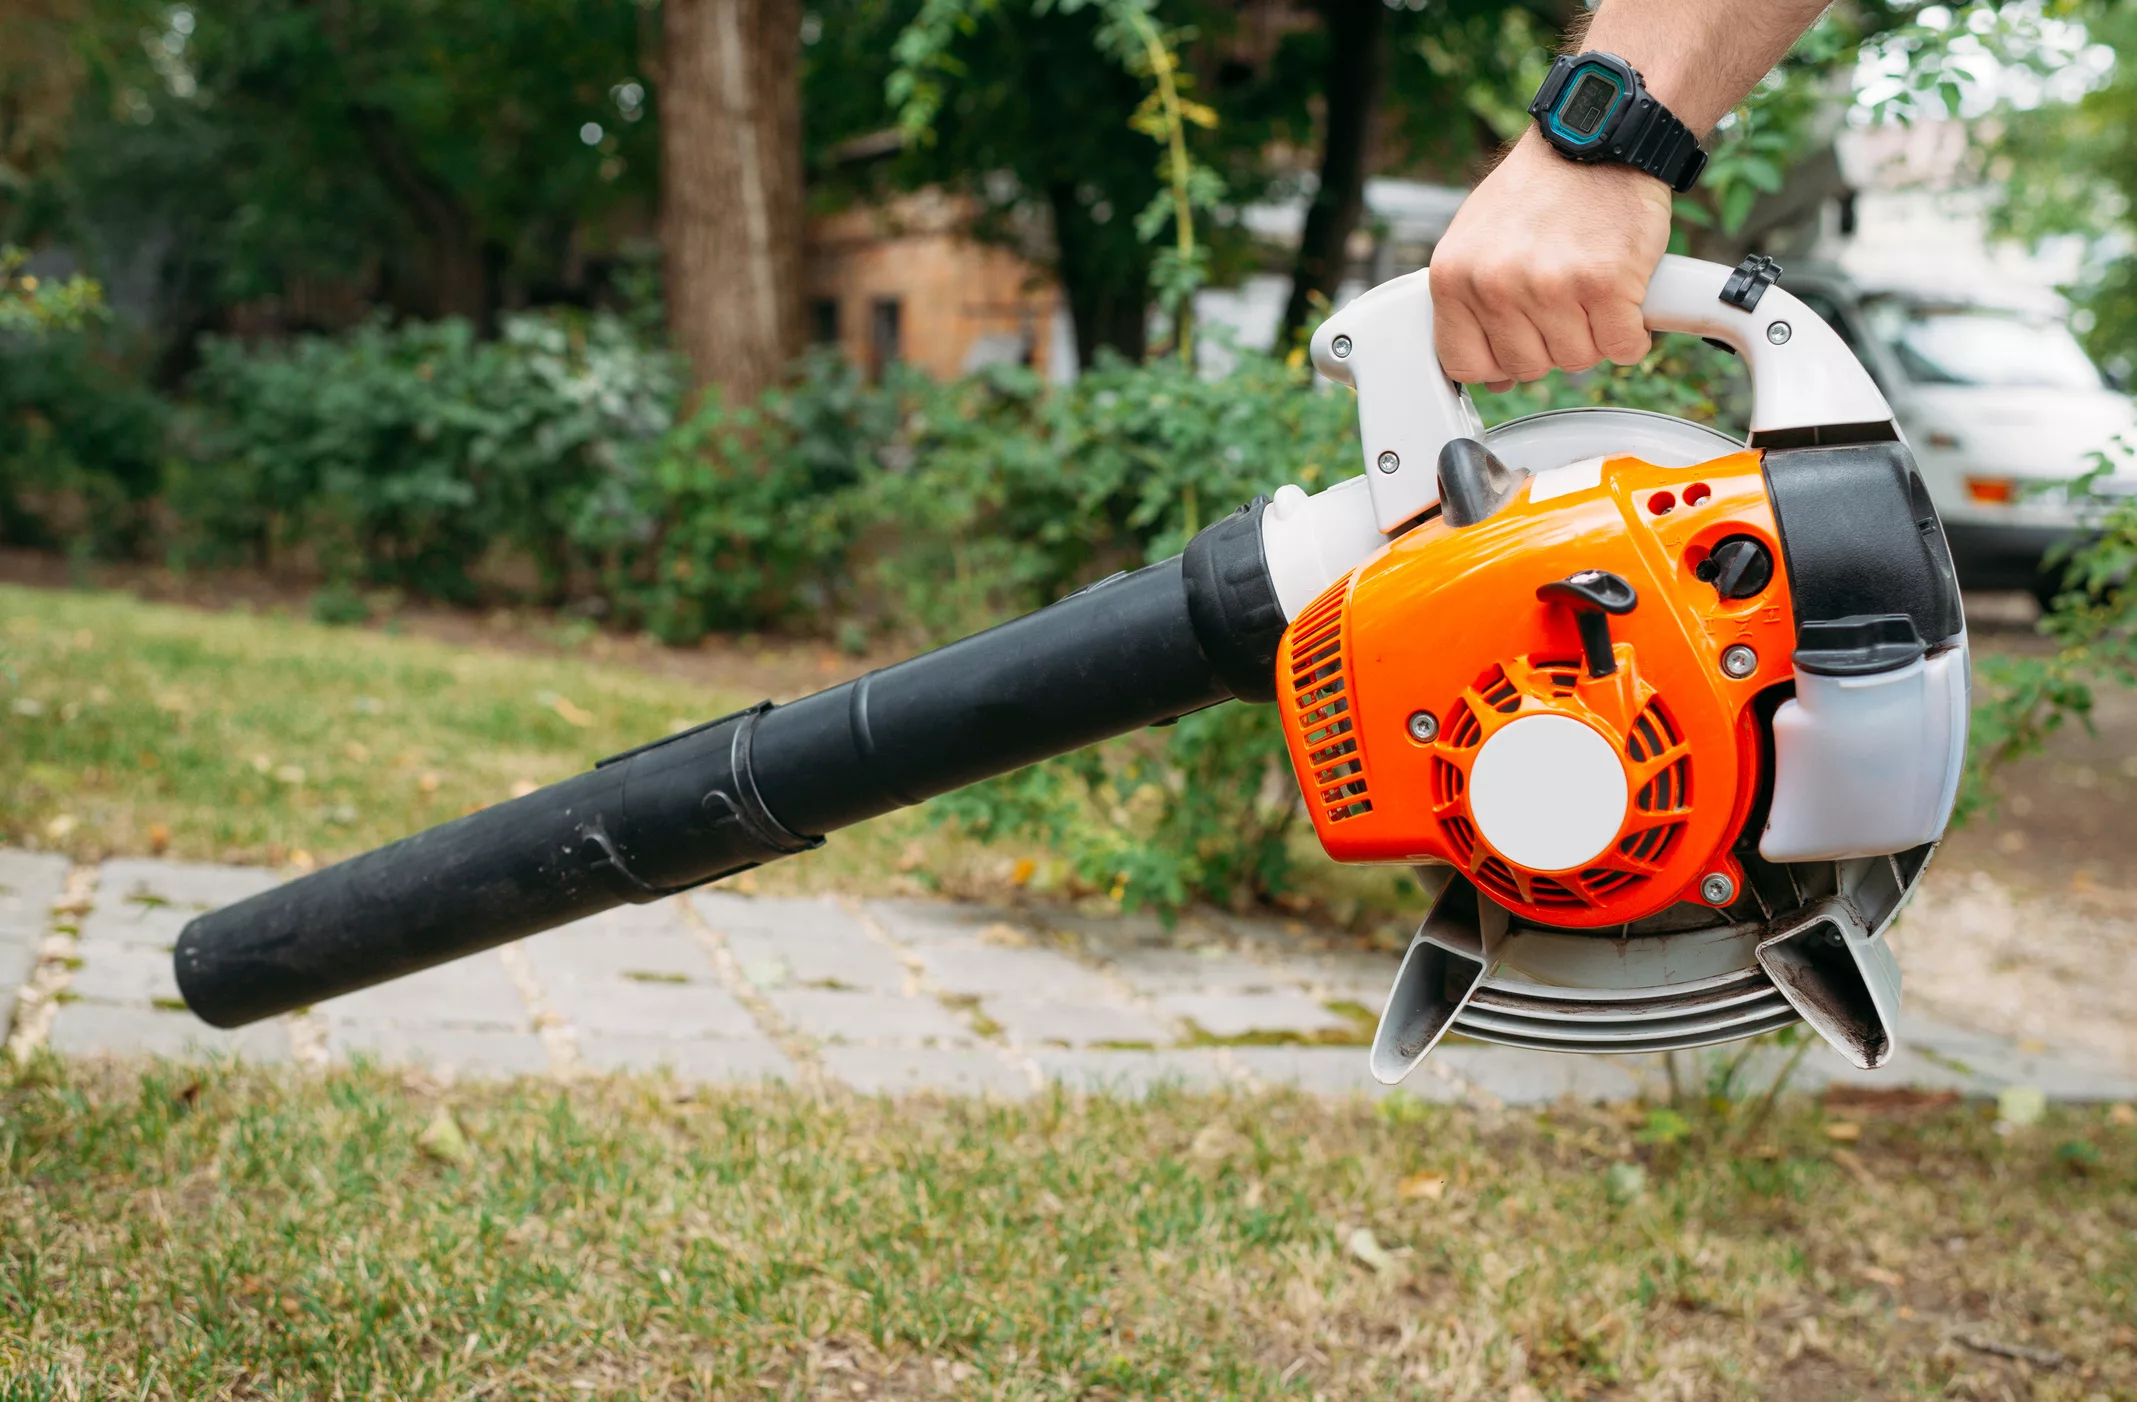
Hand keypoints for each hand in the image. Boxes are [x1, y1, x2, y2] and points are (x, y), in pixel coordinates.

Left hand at [1429, 132, 1672, 389]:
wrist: (1596, 139)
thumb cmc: (1538, 191)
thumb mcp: (1479, 242)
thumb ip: (1474, 307)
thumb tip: (1493, 379)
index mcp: (1453, 276)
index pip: (1465, 364)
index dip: (1498, 362)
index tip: (1519, 342)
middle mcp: (1494, 284)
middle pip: (1526, 368)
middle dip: (1550, 344)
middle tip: (1564, 302)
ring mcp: (1550, 285)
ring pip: (1575, 361)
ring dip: (1592, 336)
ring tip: (1590, 289)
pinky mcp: (1606, 284)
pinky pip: (1621, 347)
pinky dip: (1631, 333)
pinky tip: (1625, 299)